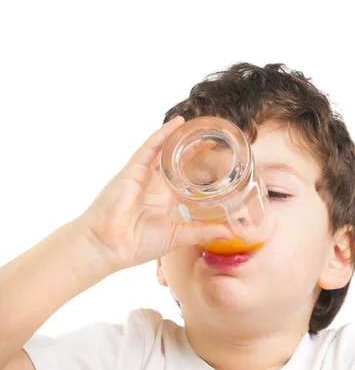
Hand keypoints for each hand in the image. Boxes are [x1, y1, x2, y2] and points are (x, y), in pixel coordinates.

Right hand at [78, 117, 231, 271]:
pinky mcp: (132, 170)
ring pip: (163, 151)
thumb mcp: (178, 237)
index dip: (199, 169)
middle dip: (191, 151)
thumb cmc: (137, 244)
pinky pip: (149, 148)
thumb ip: (203, 232)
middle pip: (175, 162)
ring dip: (179, 138)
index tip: (216, 160)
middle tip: (211, 138)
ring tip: (197, 125)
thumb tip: (231, 234)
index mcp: (163, 201)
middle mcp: (153, 186)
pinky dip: (162, 135)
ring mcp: (142, 176)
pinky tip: (176, 123)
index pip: (185, 180)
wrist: (108, 245)